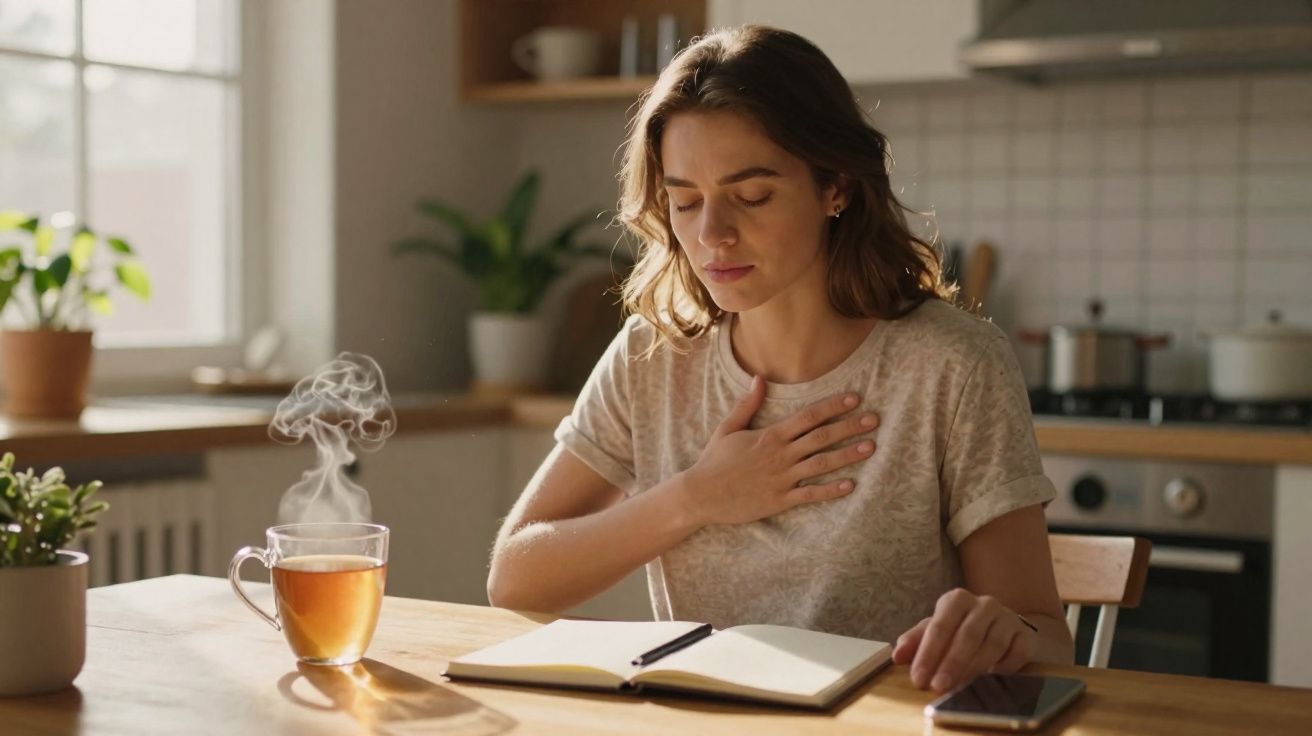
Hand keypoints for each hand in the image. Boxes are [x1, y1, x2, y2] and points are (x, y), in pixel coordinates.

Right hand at [680, 374, 878, 526]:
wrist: (700, 494)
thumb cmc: (714, 461)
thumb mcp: (728, 428)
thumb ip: (748, 404)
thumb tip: (759, 378)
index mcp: (770, 435)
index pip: (809, 416)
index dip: (834, 406)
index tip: (855, 398)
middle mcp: (780, 454)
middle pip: (822, 437)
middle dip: (850, 426)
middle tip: (874, 420)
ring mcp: (782, 478)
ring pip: (822, 464)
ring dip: (848, 455)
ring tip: (871, 447)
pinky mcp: (780, 500)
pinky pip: (810, 495)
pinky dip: (831, 491)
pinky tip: (850, 486)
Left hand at [892, 588, 1036, 692]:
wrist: (1003, 625)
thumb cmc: (963, 628)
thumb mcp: (937, 629)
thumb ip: (916, 641)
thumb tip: (897, 656)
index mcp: (957, 600)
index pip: (939, 625)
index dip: (928, 653)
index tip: (918, 678)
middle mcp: (984, 604)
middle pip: (967, 634)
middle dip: (951, 663)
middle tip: (939, 687)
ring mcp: (1007, 618)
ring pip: (992, 644)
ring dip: (975, 668)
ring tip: (961, 688)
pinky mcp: (1025, 635)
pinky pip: (1017, 653)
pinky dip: (1004, 668)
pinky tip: (991, 681)